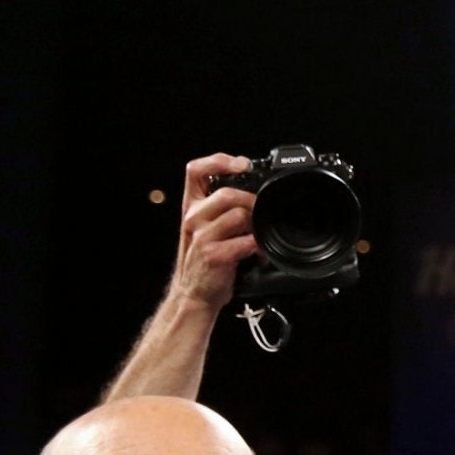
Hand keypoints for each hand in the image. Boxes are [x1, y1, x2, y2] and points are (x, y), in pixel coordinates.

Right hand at [170, 154, 259, 308]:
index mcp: (192, 207)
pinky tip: (259, 253)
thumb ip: (224, 210)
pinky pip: (245, 241)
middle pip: (227, 193)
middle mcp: (193, 218)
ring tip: (260, 236)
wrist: (195, 293)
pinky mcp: (213, 254)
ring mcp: (201, 236)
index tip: (242, 164)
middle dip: (252, 201)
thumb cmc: (207, 260)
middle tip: (263, 212)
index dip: (219, 161)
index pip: (195, 170)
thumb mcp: (208, 228)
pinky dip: (258, 246)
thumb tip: (256, 195)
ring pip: (238, 215)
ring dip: (257, 225)